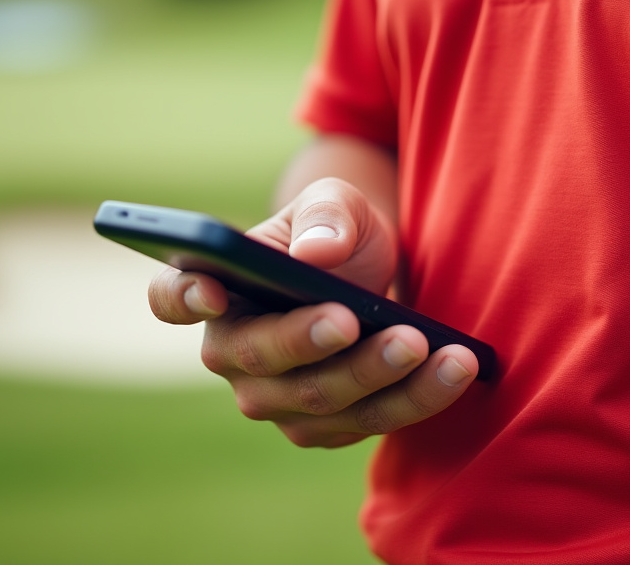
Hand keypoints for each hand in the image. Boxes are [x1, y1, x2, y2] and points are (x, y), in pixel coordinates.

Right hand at [148, 178, 478, 446]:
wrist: (373, 275)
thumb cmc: (337, 233)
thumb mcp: (337, 204)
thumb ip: (326, 216)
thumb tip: (316, 253)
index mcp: (217, 287)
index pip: (173, 297)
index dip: (182, 297)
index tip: (211, 290)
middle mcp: (233, 352)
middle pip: (258, 361)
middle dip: (310, 342)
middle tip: (354, 319)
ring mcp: (277, 398)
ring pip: (319, 401)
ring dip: (377, 376)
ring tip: (427, 345)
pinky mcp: (325, 424)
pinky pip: (369, 420)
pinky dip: (416, 397)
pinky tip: (456, 367)